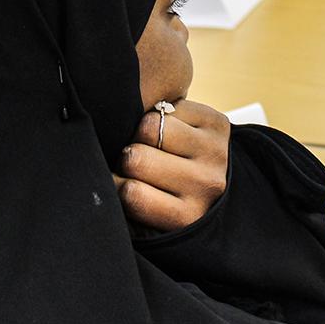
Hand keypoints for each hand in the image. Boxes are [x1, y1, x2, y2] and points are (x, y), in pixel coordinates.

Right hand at [114, 100, 228, 232]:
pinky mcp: (219, 123)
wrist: (225, 182)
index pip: (130, 194)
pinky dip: (163, 114)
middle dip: (127, 156)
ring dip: (144, 133)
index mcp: (186, 217)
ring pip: (150, 125)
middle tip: (136, 161)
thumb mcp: (154, 217)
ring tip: (153, 144)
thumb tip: (99, 177)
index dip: (114, 183)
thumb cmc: (173, 197)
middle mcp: (206, 185)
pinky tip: (171, 131)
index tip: (117, 180)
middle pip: (136, 157)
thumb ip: (128, 202)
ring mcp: (215, 152)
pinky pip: (169, 106)